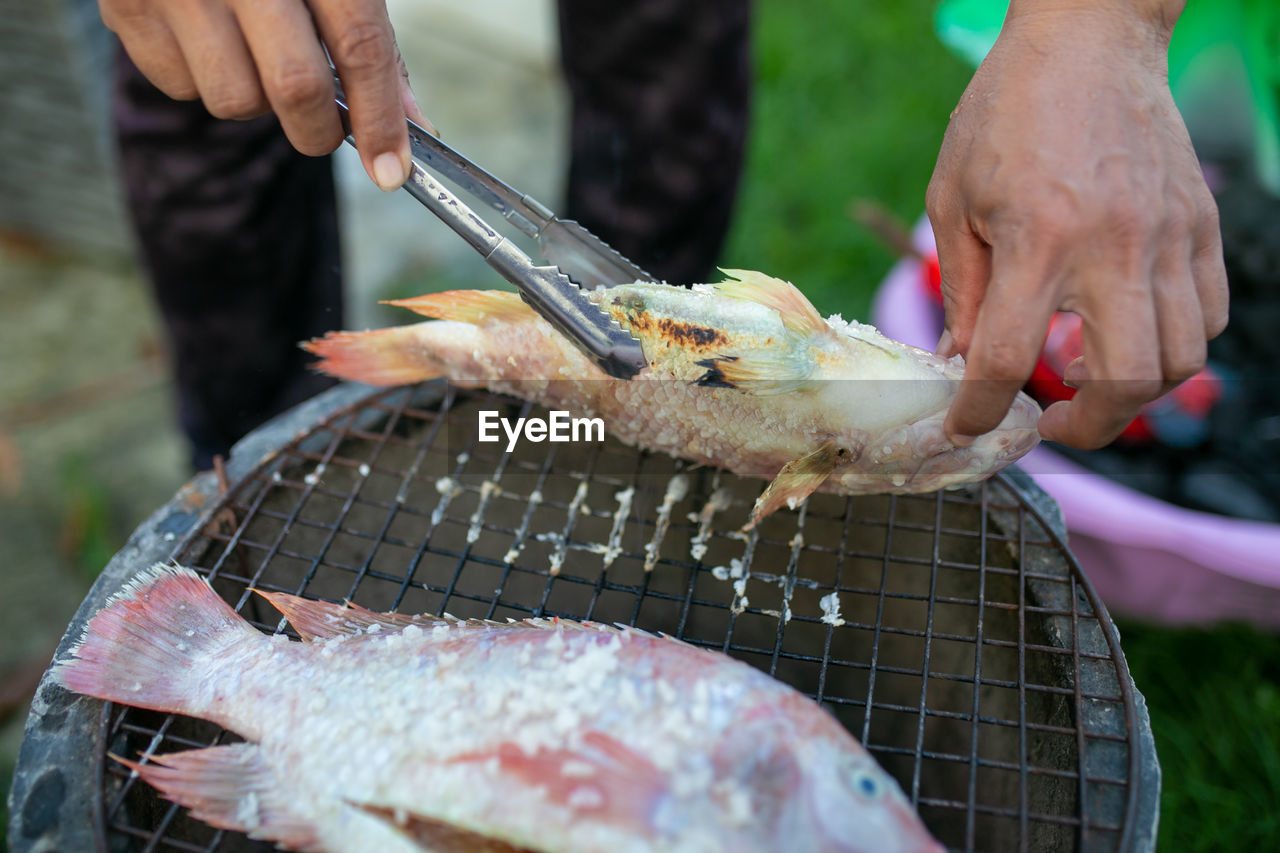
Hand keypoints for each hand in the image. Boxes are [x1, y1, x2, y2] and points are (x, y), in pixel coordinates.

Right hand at [101, 0, 431, 190]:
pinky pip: (182, 88)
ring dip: (258, 101)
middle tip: (324, 127)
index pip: (359, 45)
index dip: (380, 118)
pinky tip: (207, 38)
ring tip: (253, 53)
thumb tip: (411, 126)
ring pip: (235, 101)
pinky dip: (206, 81)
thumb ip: (371, 43)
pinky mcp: (127, 6)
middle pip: (296, 88)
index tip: (391, 170)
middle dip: (320, 130)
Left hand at [925, 0, 1227, 448]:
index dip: (981, 409)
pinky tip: (1131, 333)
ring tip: (1090, 380)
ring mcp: (1171, 236)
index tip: (968, 427)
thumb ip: (963, 289)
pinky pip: (1209, 314)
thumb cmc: (1006, 115)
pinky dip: (1175, 346)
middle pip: (1127, 380)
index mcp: (1039, 239)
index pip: (1009, 359)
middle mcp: (1115, 246)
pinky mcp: (1202, 224)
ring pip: (1182, 359)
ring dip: (1137, 392)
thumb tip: (959, 360)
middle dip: (1086, 426)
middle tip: (1054, 425)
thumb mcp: (955, 200)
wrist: (1087, 40)